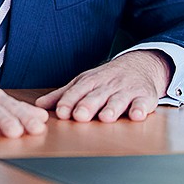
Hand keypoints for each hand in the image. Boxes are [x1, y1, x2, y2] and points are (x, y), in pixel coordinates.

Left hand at [35, 50, 173, 122]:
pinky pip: (142, 103)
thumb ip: (63, 95)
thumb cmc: (106, 79)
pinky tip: (136, 115)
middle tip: (80, 116)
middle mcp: (108, 85)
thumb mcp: (83, 82)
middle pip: (96, 95)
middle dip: (88, 105)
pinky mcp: (144, 97)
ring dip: (112, 108)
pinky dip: (140, 109)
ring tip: (106, 117)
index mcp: (90, 82)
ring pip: (118, 100)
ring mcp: (127, 90)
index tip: (61, 112)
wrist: (139, 65)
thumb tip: (38, 106)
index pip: (77, 91)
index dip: (69, 101)